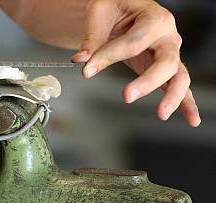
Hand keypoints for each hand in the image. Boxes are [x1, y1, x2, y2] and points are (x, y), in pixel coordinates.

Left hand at [71, 0, 199, 126]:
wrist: (121, 9)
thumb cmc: (113, 8)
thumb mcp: (100, 14)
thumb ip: (92, 38)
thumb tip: (82, 59)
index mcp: (154, 18)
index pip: (133, 42)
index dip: (108, 57)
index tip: (87, 70)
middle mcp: (168, 36)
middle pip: (165, 62)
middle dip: (147, 81)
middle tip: (126, 96)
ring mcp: (170, 53)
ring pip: (178, 76)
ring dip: (172, 96)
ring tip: (161, 114)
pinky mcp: (166, 68)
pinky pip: (179, 86)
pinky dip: (188, 104)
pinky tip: (192, 120)